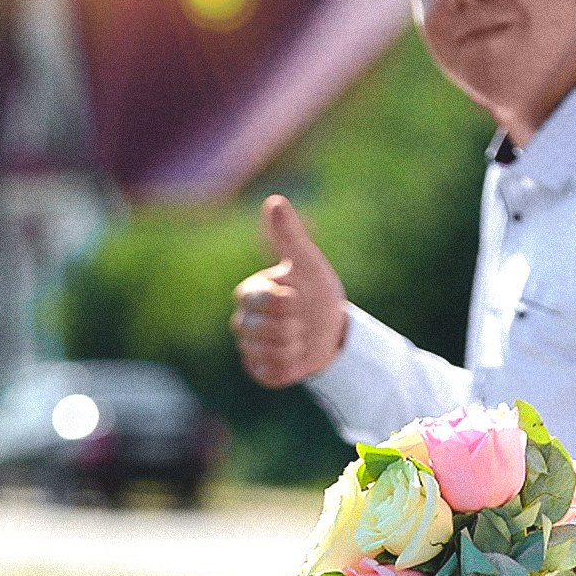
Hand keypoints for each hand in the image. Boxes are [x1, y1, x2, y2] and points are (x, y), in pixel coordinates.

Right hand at [231, 195, 347, 385]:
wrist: (331, 330)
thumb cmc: (316, 292)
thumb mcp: (307, 263)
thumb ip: (289, 236)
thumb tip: (275, 201)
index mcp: (250, 291)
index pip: (260, 299)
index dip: (285, 302)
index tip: (298, 298)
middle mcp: (244, 320)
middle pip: (263, 330)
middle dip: (292, 326)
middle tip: (302, 321)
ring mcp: (250, 346)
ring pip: (268, 352)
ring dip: (294, 347)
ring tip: (300, 338)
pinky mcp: (259, 370)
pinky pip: (271, 374)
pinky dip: (290, 367)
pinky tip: (297, 356)